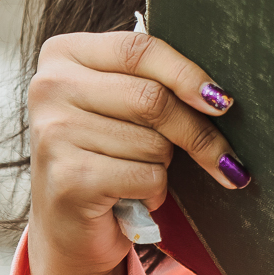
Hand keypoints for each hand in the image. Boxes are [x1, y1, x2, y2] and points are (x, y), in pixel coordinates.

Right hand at [28, 26, 248, 274]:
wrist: (68, 225)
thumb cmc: (104, 154)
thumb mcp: (121, 104)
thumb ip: (154, 82)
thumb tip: (218, 95)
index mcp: (64, 54)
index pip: (139, 49)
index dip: (187, 74)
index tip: (222, 101)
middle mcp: (50, 87)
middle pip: (152, 98)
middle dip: (197, 132)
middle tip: (223, 157)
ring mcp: (55, 132)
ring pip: (153, 142)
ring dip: (164, 165)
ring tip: (138, 174)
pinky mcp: (69, 178)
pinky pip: (146, 176)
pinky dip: (155, 191)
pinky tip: (131, 196)